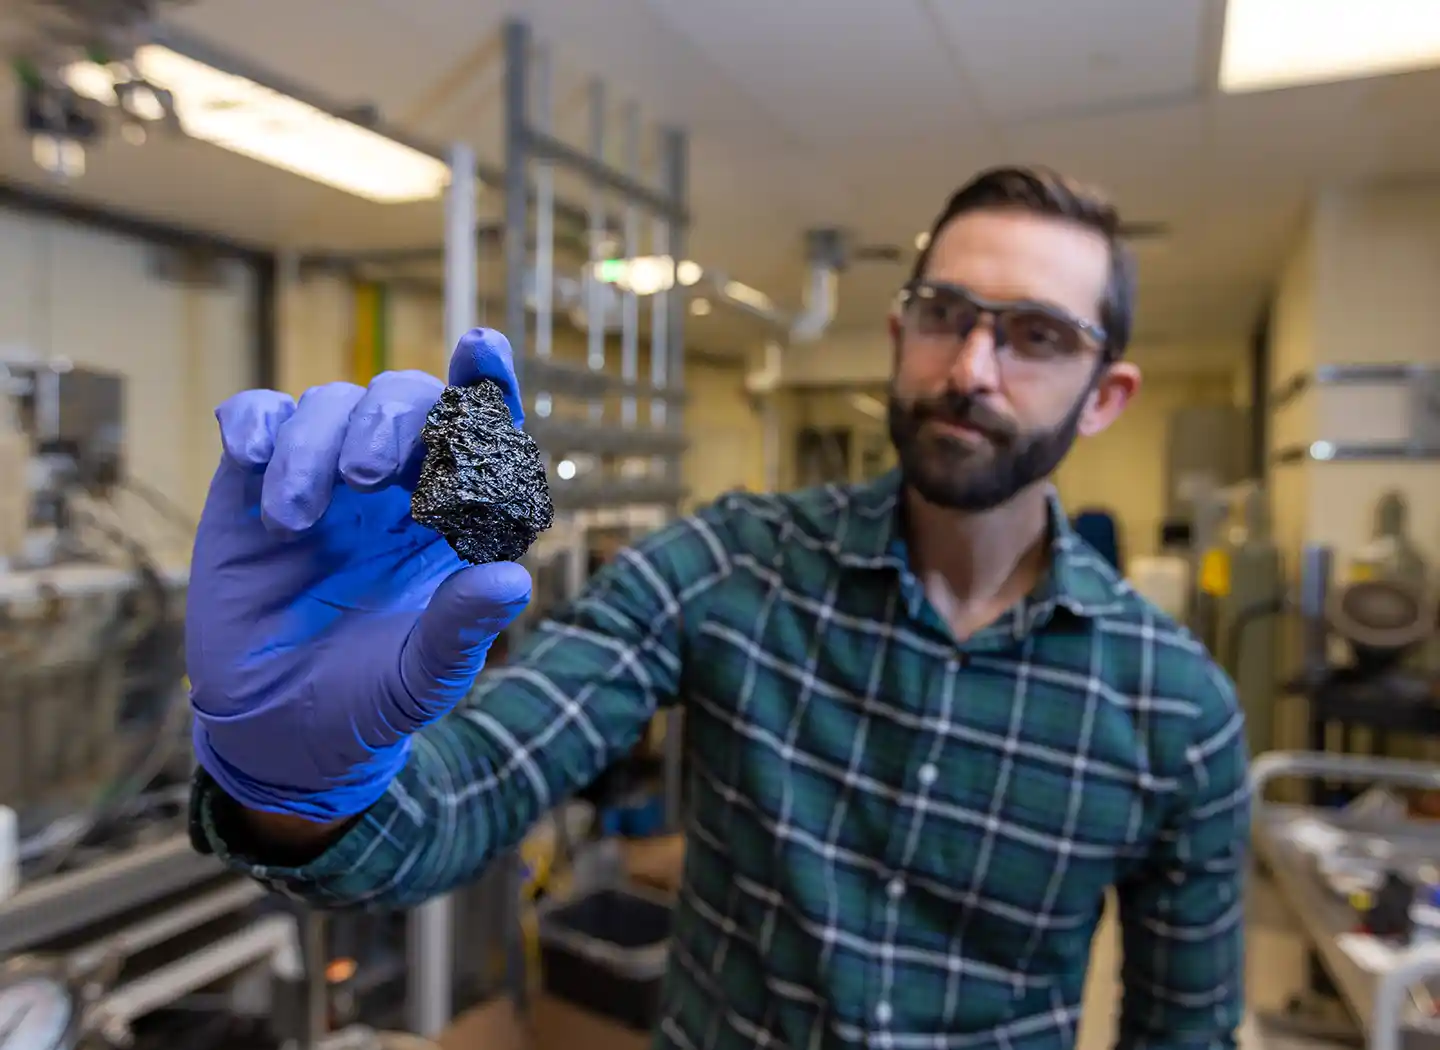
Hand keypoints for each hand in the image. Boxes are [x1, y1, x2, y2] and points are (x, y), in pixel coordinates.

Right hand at [188, 330, 532, 821]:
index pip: (483, 433)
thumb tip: (511, 581)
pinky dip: (255, 421)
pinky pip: (257, 417)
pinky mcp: (254, 482)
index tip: (483, 348)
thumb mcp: (421, 676)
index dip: (486, 382)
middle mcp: (397, 484)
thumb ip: (461, 628)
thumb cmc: (370, 697)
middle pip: (405, 399)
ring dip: (314, 446)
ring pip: (330, 402)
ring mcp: (325, 476)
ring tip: (294, 523)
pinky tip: (249, 455)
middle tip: (364, 477)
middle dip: (389, 420)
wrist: (278, 729)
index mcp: (455, 515)